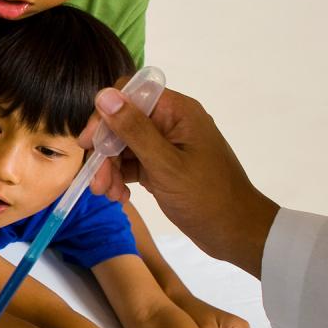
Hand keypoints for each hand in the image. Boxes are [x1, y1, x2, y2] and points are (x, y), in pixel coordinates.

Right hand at [81, 86, 280, 276]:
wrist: (236, 232)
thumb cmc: (206, 197)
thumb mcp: (165, 164)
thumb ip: (134, 130)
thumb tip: (104, 95)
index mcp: (177, 112)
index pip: (129, 95)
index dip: (105, 116)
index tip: (90, 143)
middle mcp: (170, 123)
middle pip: (122, 123)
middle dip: (105, 152)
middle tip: (96, 183)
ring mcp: (166, 146)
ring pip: (124, 146)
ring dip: (110, 169)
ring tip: (108, 195)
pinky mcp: (162, 166)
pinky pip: (132, 163)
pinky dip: (121, 178)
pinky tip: (120, 197)